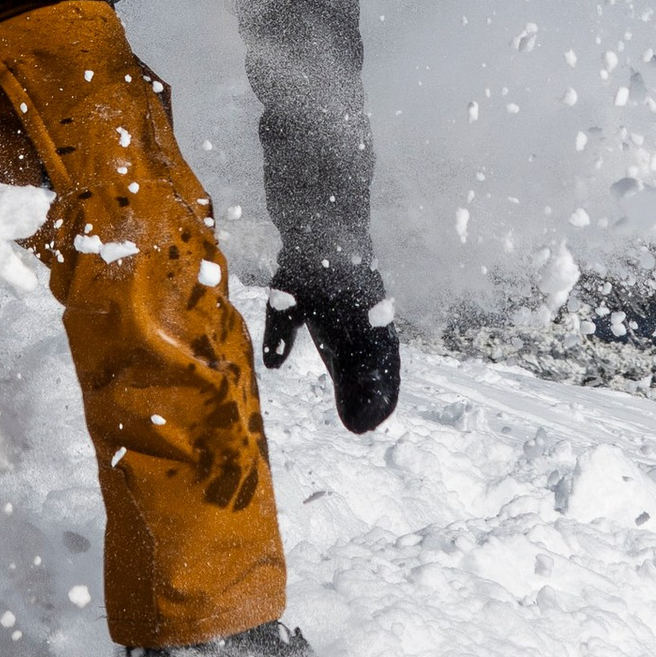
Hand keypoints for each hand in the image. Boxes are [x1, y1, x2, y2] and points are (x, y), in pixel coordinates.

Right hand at [260, 261, 399, 432]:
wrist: (318, 230)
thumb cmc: (303, 267)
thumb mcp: (286, 307)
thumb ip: (281, 335)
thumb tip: (273, 363)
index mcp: (339, 332)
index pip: (349, 372)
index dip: (353, 397)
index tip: (359, 424)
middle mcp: (357, 328)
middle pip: (367, 370)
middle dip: (370, 398)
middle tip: (369, 426)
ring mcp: (368, 317)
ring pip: (377, 358)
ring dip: (379, 387)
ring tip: (378, 415)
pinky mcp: (373, 304)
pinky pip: (379, 338)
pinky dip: (381, 361)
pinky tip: (382, 380)